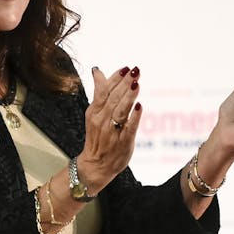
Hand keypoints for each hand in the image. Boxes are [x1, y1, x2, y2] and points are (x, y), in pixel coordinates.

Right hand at [76, 65, 141, 192]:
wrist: (96, 165)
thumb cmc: (98, 136)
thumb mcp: (93, 113)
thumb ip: (98, 92)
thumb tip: (97, 70)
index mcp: (94, 111)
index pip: (103, 91)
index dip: (115, 78)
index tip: (125, 68)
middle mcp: (101, 120)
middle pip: (113, 98)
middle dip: (124, 84)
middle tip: (135, 71)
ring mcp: (112, 132)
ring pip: (120, 111)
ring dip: (129, 96)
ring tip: (136, 83)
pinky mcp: (123, 142)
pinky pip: (129, 128)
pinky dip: (134, 117)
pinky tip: (140, 107)